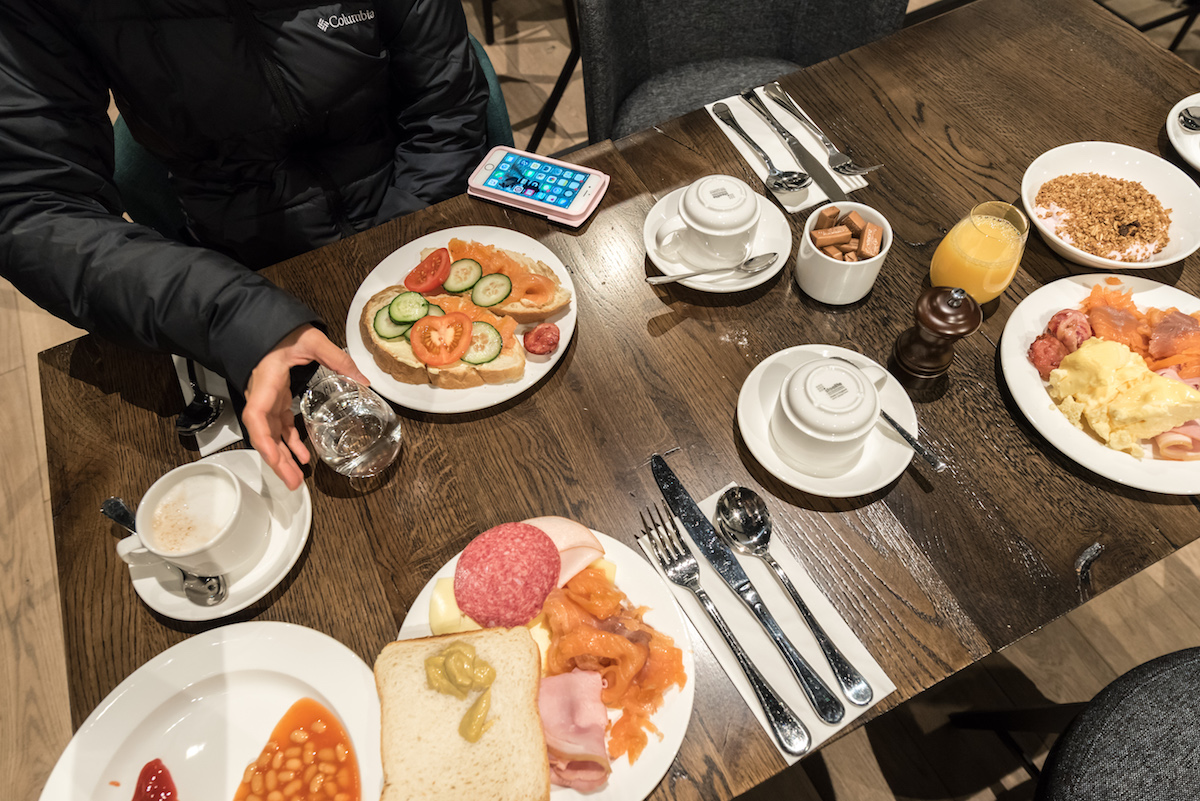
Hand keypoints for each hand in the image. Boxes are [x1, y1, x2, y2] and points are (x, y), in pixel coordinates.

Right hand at [243, 324, 368, 489]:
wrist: (269, 324)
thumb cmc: (283, 331)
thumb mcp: (311, 340)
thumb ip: (336, 358)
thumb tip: (364, 380)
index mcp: (266, 382)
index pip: (256, 417)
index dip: (264, 441)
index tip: (275, 459)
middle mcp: (262, 395)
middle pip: (263, 434)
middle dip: (276, 460)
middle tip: (293, 483)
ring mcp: (268, 399)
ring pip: (270, 435)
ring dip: (282, 458)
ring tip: (296, 479)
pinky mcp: (276, 400)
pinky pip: (279, 427)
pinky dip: (289, 444)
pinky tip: (302, 458)